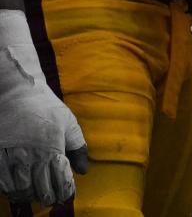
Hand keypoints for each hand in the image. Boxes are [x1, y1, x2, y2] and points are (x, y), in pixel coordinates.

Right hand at [0, 38, 87, 204]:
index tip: (67, 195)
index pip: (61, 182)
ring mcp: (12, 159)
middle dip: (49, 197)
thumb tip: (83, 170)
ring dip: (30, 195)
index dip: (65, 193)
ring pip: (21, 190)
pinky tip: (18, 187)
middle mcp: (32, 157)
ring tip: (35, 194)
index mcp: (53, 149)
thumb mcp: (68, 122)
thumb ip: (78, 147)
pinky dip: (11, 189)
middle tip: (52, 199)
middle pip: (41, 190)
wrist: (16, 92)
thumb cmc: (45, 107)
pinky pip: (3, 183)